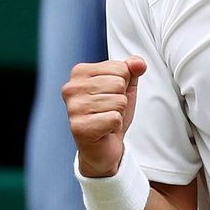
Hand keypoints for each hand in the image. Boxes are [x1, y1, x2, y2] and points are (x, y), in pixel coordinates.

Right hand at [62, 56, 146, 176]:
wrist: (103, 147)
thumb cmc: (110, 113)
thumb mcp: (125, 88)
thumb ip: (132, 70)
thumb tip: (138, 63)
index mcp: (80, 72)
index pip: (120, 68)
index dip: (124, 85)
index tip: (110, 96)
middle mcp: (71, 88)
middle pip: (119, 84)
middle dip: (121, 100)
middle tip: (108, 111)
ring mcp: (73, 108)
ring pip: (118, 101)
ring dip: (118, 114)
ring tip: (106, 120)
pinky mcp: (79, 127)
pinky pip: (114, 118)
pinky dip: (115, 126)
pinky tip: (104, 130)